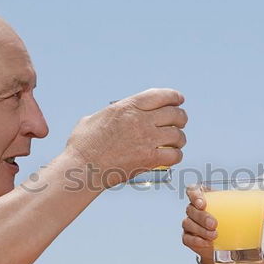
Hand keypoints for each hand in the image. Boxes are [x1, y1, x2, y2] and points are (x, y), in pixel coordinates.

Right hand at [65, 88, 187, 186]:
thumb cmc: (83, 145)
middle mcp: (140, 120)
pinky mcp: (149, 159)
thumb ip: (109, 113)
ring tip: (176, 143)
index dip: (174, 97)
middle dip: (180, 118)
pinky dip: (175, 156)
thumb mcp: (94, 118)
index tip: (179, 100)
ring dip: (179, 139)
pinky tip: (171, 156)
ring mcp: (146, 139)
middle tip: (179, 124)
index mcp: (128, 106)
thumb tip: (112, 115)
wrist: (82, 167)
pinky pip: (175, 155)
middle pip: (175, 114)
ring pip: (178, 135)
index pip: (161, 95)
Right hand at [181, 186, 263, 263]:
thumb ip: (256, 213)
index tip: (203, 203)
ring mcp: (189, 224)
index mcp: (206, 199)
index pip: (193, 190)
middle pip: (191, 209)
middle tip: (215, 224)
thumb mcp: (243, 218)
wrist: (226, 250)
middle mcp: (194, 210)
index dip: (194, 194)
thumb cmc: (233, 226)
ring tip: (215, 236)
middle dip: (202, 216)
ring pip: (188, 224)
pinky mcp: (188, 238)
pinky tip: (207, 244)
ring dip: (200, 230)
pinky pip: (188, 239)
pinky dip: (197, 242)